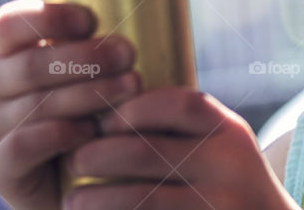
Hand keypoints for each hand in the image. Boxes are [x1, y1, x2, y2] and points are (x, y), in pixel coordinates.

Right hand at [0, 0, 140, 209]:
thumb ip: (94, 43)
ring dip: (90, 94)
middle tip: (128, 55)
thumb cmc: (85, 105)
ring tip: (131, 87)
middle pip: (30, 64)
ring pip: (37, 103)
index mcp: (5, 51)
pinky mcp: (0, 165)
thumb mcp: (85, 67)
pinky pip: (27, 144)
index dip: (50, 18)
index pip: (11, 23)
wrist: (69, 174)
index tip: (92, 21)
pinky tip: (95, 131)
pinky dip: (64, 134)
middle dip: (86, 58)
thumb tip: (137, 24)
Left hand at [62, 87, 301, 209]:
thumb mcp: (220, 147)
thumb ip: (181, 128)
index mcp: (230, 132)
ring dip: (95, 200)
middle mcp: (229, 165)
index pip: (178, 103)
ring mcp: (217, 204)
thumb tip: (108, 108)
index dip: (132, 109)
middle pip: (146, 151)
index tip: (104, 123)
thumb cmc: (228, 184)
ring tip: (73, 201)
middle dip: (97, 155)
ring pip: (139, 198)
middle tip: (74, 161)